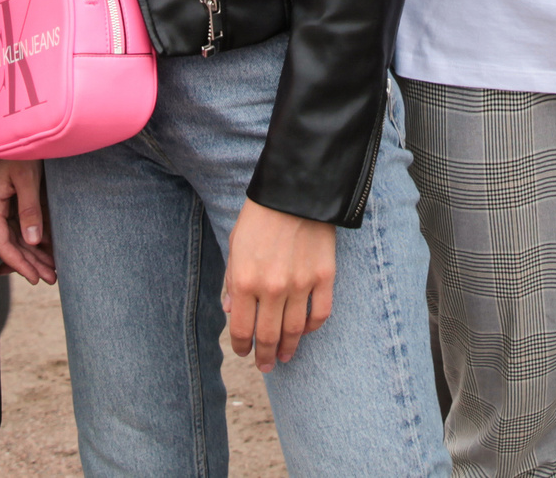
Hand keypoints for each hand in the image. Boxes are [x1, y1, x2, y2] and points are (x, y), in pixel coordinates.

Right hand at [0, 159, 55, 284]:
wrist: (17, 128)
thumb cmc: (19, 148)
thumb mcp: (27, 178)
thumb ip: (29, 210)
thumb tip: (32, 241)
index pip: (1, 243)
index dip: (17, 262)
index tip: (34, 277)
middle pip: (10, 243)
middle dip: (30, 262)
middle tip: (50, 277)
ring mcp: (0, 202)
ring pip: (16, 236)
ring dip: (33, 253)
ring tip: (51, 268)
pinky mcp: (10, 197)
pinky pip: (21, 224)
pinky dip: (34, 237)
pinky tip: (48, 248)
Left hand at [223, 198, 335, 370]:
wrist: (296, 190)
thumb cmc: (260, 215)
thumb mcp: (235, 245)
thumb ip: (232, 280)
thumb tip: (231, 311)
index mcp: (244, 280)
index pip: (241, 329)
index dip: (242, 347)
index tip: (244, 353)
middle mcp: (271, 288)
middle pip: (268, 336)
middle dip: (264, 355)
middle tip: (265, 365)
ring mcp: (300, 284)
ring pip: (294, 331)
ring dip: (288, 347)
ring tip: (285, 355)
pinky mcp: (324, 277)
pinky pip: (320, 313)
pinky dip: (312, 327)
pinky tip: (306, 331)